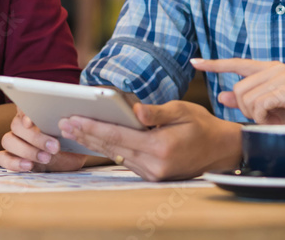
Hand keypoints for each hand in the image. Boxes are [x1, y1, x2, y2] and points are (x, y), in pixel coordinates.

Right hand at [0, 110, 87, 172]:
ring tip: (46, 158)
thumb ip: (68, 127)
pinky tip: (29, 166)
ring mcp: (13, 141)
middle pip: (16, 125)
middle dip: (35, 137)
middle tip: (54, 147)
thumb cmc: (70, 143)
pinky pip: (2, 158)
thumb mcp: (74, 134)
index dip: (24, 112)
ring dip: (27, 150)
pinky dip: (13, 162)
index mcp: (34, 113)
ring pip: (8, 140)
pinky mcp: (9, 157)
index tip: (31, 121)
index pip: (23, 106)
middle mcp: (21, 125)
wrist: (70, 160)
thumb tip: (68, 120)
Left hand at [59, 100, 241, 180]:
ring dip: (94, 142)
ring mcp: (152, 173)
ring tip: (74, 129)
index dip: (93, 126)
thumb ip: (157, 112)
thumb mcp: (183, 110)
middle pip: (112, 147)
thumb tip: (134, 110)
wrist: (221, 150)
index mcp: (160, 146)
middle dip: (86, 134)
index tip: (73, 118)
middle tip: (63, 122)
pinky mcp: (152, 176)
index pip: (118, 135)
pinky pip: (125, 160)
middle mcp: (154, 164)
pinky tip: (95, 140)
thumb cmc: (202, 125)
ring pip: (116, 155)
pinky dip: (109, 149)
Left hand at [191, 58, 284, 135]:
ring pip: (246, 97)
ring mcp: (281, 76)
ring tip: (273, 117)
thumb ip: (245, 102)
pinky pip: (258, 105)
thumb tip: (221, 95)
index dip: (214, 64)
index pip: (236, 64)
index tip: (195, 62)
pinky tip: (277, 118)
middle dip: (245, 108)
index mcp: (269, 70)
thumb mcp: (266, 111)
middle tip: (264, 116)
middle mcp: (274, 68)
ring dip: (255, 114)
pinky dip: (263, 117)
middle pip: (238, 88)